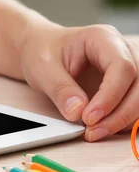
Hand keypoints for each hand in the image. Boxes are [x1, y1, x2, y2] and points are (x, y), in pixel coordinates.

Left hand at [20, 23, 137, 141]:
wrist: (41, 50)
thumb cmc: (42, 51)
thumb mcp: (42, 68)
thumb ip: (60, 88)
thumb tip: (77, 111)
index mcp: (102, 39)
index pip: (122, 67)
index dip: (110, 96)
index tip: (90, 117)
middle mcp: (122, 50)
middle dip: (120, 113)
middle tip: (93, 131)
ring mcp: (128, 68)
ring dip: (124, 120)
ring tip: (95, 132)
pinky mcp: (126, 85)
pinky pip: (135, 105)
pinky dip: (123, 121)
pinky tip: (103, 128)